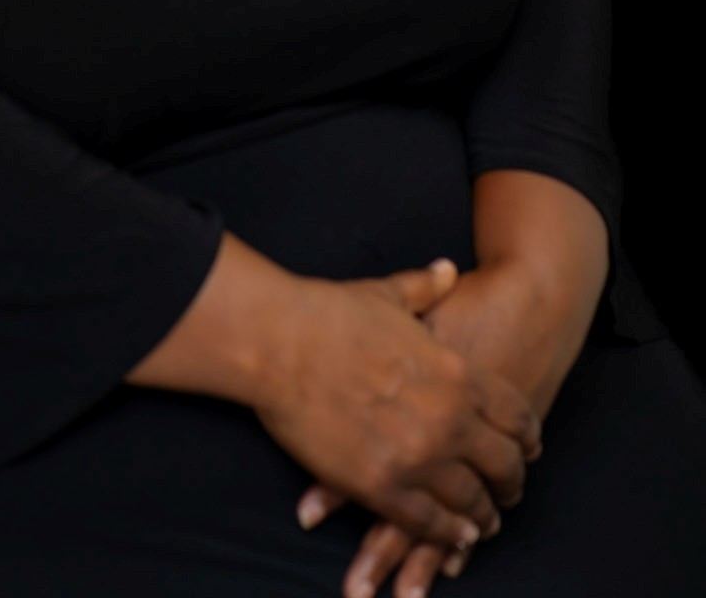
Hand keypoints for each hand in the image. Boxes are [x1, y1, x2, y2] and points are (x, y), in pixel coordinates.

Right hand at [250, 256, 540, 558]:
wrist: (278, 342)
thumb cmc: (329, 313)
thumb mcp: (387, 294)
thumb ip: (426, 288)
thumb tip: (448, 270)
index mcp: (456, 372)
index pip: (515, 415)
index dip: (527, 436)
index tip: (529, 448)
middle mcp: (448, 420)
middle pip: (502, 464)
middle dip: (511, 481)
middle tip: (510, 491)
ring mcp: (417, 458)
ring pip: (470, 502)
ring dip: (482, 515)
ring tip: (484, 522)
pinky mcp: (380, 488)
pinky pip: (429, 523)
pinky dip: (446, 534)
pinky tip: (452, 536)